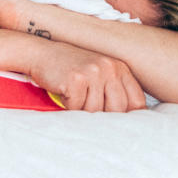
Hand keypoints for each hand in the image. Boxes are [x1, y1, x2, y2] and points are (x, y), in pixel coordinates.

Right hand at [29, 41, 145, 112]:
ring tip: (74, 96)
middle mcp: (110, 68)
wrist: (41, 53)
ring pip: (96, 110)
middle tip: (88, 109)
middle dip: (102, 116)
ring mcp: (94, 72)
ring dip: (82, 110)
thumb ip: (115, 92)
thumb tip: (128, 123)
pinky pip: (77, 107)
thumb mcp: (99, 74)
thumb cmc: (71, 68)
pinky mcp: (77, 78)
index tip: (118, 124)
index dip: (129, 116)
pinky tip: (64, 91)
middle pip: (118, 109)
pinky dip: (68, 105)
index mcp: (119, 68)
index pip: (136, 101)